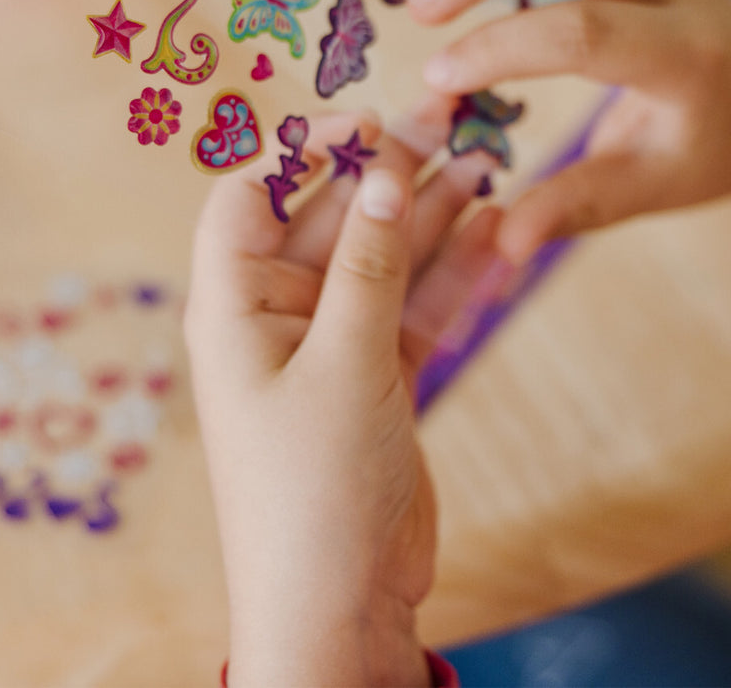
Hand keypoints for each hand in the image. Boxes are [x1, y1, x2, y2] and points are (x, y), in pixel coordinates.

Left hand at [186, 104, 500, 686]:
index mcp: (236, 306)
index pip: (253, 195)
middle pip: (335, 219)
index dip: (303, 150)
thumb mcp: (345, 363)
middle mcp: (280, 315)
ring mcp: (336, 343)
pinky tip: (495, 229)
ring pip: (386, 258)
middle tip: (452, 122)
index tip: (368, 123)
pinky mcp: (381, 374)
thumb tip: (385, 169)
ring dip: (431, 215)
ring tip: (485, 164)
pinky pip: (418, 304)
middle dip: (391, 173)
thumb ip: (370, 265)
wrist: (341, 607)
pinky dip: (452, 271)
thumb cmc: (313, 489)